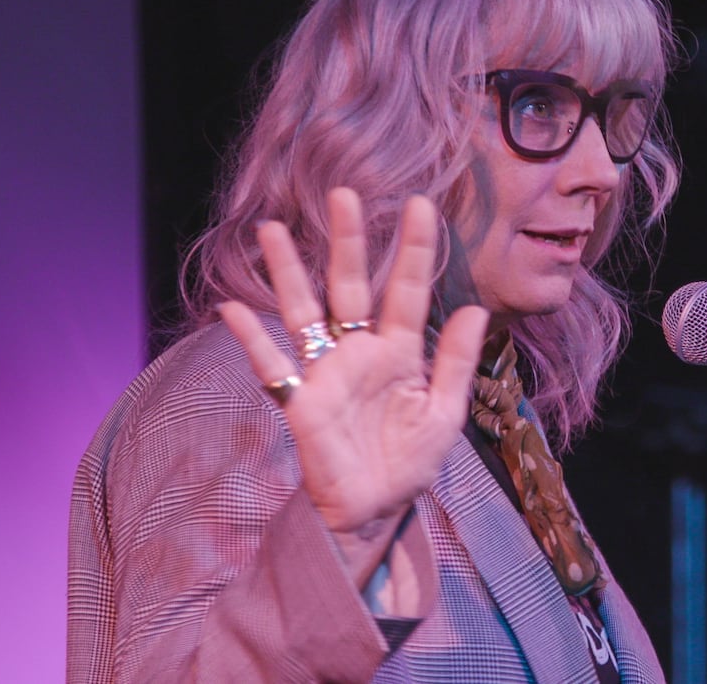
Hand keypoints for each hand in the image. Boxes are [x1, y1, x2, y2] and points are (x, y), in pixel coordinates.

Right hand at [219, 188, 487, 585]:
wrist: (376, 511)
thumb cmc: (410, 462)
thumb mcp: (445, 413)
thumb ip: (456, 361)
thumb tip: (475, 309)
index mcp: (400, 351)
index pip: (407, 290)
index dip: (414, 249)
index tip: (421, 204)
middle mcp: (359, 351)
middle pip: (350, 285)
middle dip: (348, 241)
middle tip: (344, 194)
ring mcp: (326, 373)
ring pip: (303, 311)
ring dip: (288, 272)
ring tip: (273, 229)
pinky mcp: (300, 402)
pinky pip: (272, 365)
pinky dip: (251, 339)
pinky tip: (231, 308)